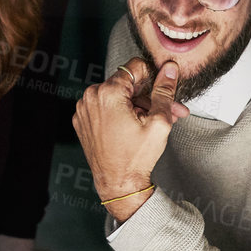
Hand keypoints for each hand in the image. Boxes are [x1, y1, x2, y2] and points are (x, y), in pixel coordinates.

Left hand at [73, 58, 188, 219]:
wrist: (118, 184)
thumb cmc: (135, 158)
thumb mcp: (159, 122)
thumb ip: (164, 91)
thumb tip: (168, 69)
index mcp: (108, 93)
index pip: (135, 67)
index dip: (153, 76)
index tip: (162, 87)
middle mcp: (91, 97)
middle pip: (126, 83)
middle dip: (149, 95)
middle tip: (168, 110)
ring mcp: (84, 109)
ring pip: (116, 95)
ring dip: (136, 105)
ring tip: (153, 122)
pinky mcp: (82, 120)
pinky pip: (104, 107)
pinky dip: (120, 112)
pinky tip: (136, 126)